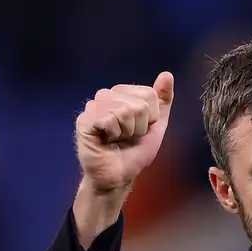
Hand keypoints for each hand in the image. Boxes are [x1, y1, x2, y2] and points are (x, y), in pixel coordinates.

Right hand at [74, 72, 174, 193]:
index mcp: (122, 94)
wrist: (120, 175)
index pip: (149, 95)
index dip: (150, 118)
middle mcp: (106, 96)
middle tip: (127, 137)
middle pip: (138, 104)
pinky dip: (113, 134)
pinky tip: (106, 140)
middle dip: (139, 127)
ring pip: (124, 111)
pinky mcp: (84, 120)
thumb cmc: (135, 151)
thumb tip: (167, 74)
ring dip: (126, 132)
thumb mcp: (156, 125)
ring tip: (117, 139)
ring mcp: (93, 107)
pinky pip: (108, 119)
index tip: (140, 130)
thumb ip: (162, 100)